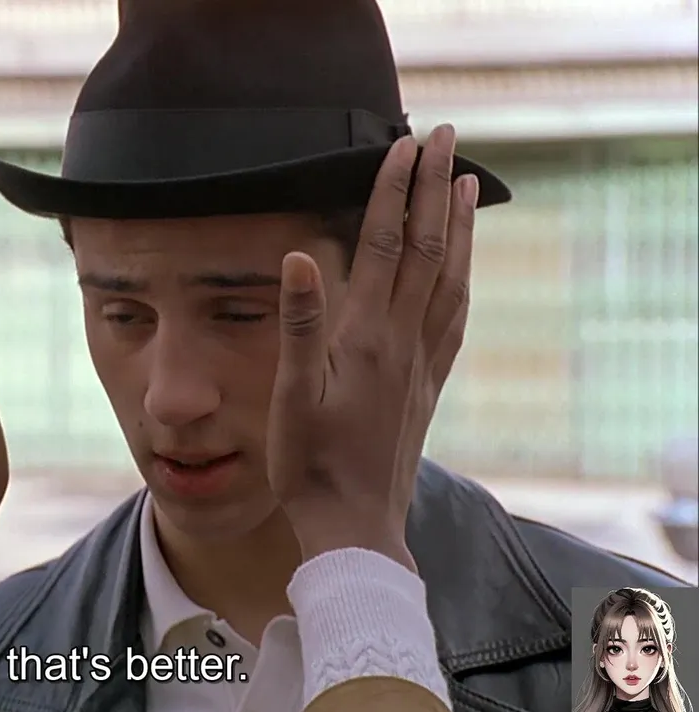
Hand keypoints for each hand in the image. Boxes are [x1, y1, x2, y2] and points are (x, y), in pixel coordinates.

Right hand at [264, 125, 477, 570]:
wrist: (354, 525)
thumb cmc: (309, 464)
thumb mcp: (290, 395)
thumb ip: (299, 324)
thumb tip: (299, 256)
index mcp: (366, 338)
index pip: (384, 246)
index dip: (392, 192)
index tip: (401, 146)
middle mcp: (403, 342)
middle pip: (427, 250)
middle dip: (435, 189)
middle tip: (444, 140)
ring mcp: (421, 364)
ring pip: (451, 279)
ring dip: (460, 227)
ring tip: (467, 186)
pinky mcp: (427, 386)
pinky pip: (454, 319)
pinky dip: (463, 279)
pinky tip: (464, 269)